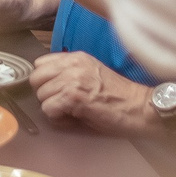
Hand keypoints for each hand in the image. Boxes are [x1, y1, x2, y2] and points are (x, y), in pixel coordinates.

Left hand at [28, 51, 163, 137]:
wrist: (139, 108)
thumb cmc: (119, 97)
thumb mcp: (92, 75)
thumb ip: (69, 73)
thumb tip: (46, 84)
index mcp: (76, 58)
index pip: (40, 64)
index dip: (45, 81)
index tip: (57, 91)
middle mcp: (72, 65)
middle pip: (35, 78)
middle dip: (45, 94)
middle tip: (62, 104)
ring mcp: (72, 80)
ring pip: (41, 96)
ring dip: (52, 108)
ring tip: (72, 112)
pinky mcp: (73, 97)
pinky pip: (48, 109)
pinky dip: (58, 118)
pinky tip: (74, 118)